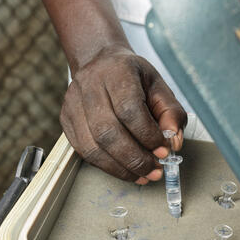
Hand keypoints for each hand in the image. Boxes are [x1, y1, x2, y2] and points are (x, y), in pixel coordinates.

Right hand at [61, 45, 186, 183]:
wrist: (100, 63)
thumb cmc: (132, 78)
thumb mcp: (159, 87)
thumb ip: (172, 113)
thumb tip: (174, 143)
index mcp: (117, 72)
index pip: (128, 110)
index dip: (147, 135)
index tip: (163, 152)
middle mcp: (89, 86)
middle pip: (108, 132)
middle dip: (135, 158)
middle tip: (155, 171)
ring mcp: (73, 104)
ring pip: (93, 146)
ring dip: (121, 168)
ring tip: (143, 176)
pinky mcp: (66, 120)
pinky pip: (84, 152)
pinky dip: (107, 166)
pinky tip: (126, 171)